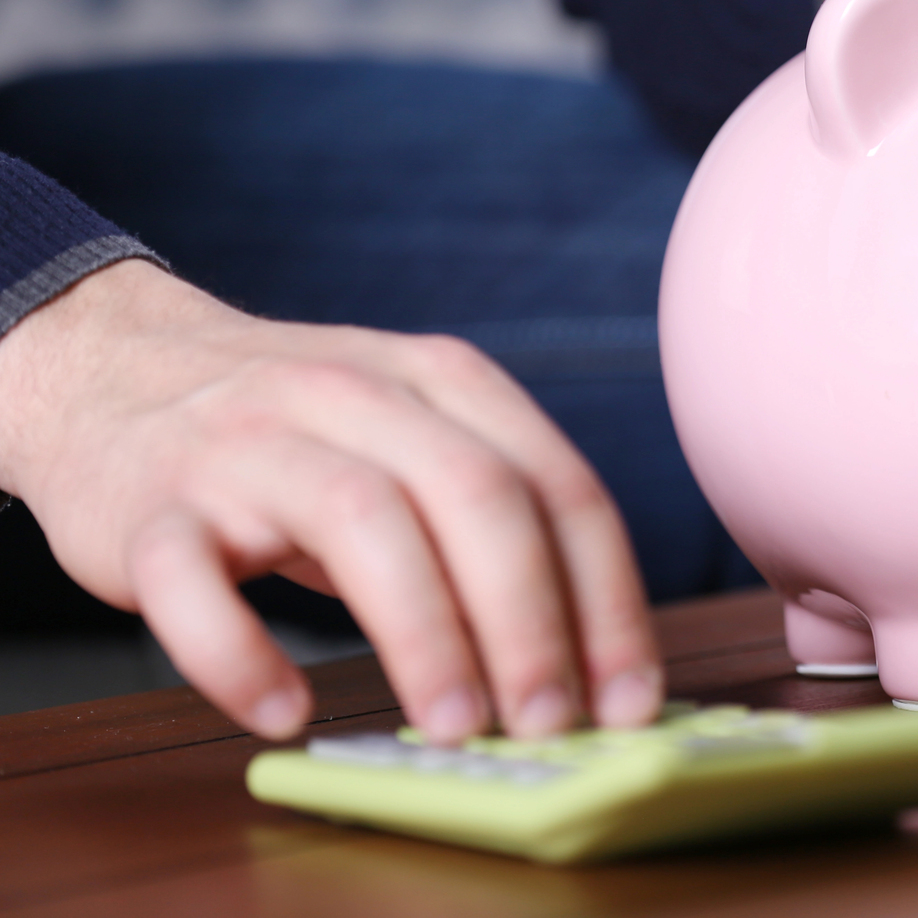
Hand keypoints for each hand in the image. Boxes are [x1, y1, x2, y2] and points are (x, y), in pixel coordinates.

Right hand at [0, 260, 660, 742]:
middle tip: (548, 720)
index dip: (605, 597)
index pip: (558, 484)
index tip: (628, 694)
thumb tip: (591, 663)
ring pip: (358, 520)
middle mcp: (354, 394)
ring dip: (421, 633)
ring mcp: (246, 444)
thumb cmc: (300, 433)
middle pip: (473, 494)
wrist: (111, 369)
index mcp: (444, 380)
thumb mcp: (415, 435)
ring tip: (454, 725)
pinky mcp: (149, 506)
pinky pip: (193, 581)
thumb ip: (498, 519)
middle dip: (528, 619)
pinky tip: (284, 709)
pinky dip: (240, 654)